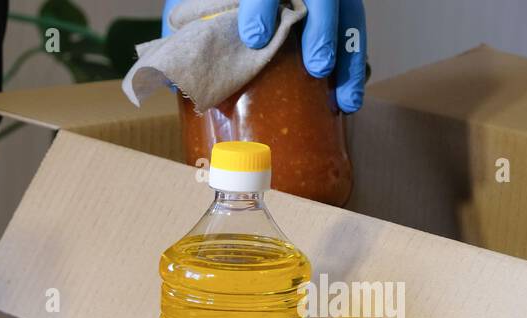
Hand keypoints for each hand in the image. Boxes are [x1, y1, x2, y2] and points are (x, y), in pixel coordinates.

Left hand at [162, 0, 366, 112]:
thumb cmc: (207, 5)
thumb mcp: (190, 9)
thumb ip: (186, 33)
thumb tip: (174, 79)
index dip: (261, 6)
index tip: (254, 37)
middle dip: (320, 29)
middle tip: (316, 66)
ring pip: (346, 14)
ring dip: (348, 58)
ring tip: (344, 100)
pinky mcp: (331, 12)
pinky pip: (352, 32)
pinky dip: (353, 65)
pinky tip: (347, 99)